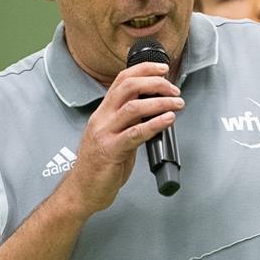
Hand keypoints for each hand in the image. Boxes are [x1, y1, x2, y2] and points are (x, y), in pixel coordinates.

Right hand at [59, 61, 183, 215]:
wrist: (82, 190)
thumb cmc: (99, 165)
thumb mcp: (114, 135)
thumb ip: (131, 121)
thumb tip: (155, 109)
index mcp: (103, 112)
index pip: (122, 80)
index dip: (144, 69)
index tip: (164, 68)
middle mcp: (102, 118)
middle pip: (128, 87)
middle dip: (155, 82)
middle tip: (174, 88)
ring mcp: (105, 133)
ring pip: (133, 107)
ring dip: (160, 102)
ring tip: (178, 103)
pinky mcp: (110, 151)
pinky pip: (135, 133)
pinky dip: (155, 124)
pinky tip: (168, 120)